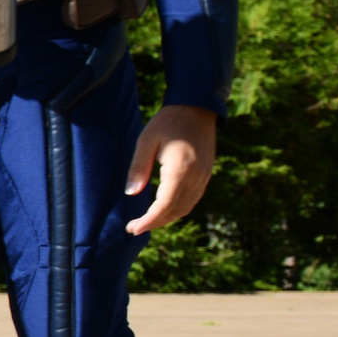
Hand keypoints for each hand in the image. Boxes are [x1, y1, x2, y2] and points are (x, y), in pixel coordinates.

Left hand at [125, 104, 219, 234]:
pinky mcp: (206, 175)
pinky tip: (162, 209)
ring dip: (166, 218)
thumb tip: (131, 193)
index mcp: (181, 169)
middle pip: (176, 210)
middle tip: (133, 228)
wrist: (197, 108)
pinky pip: (192, 199)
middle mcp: (196, 177)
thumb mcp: (146, 140)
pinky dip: (177, 209)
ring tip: (145, 222)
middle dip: (155, 223)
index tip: (133, 228)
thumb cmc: (168, 122)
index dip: (149, 220)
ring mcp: (204, 177)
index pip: (165, 204)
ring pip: (186, 208)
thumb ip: (138, 168)